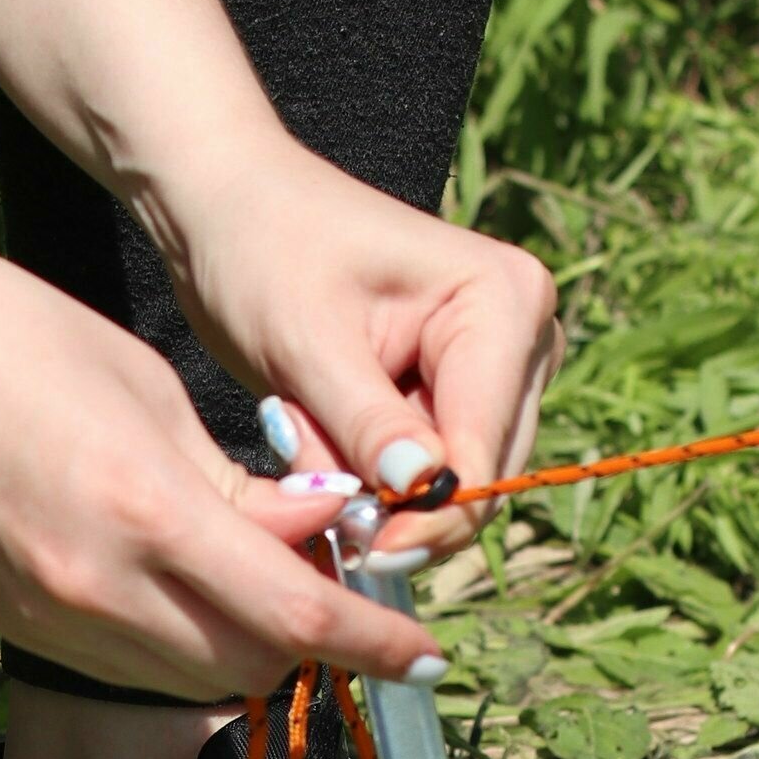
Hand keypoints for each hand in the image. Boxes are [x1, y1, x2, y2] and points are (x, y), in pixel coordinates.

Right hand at [0, 235, 447, 697]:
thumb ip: (243, 490)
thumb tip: (317, 543)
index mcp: (149, 512)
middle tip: (339, 594)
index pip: (299, 617)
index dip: (376, 646)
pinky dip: (185, 646)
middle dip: (315, 645)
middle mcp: (100, 587)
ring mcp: (55, 617)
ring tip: (263, 586)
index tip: (425, 656)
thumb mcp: (157, 394)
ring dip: (251, 650)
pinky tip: (187, 590)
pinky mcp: (22, 628)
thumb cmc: (15, 338)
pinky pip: (135, 666)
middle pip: (254, 667)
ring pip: (196, 681)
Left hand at [157, 140, 564, 561]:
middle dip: (393, 500)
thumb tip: (427, 490)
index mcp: (504, 303)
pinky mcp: (467, 396)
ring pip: (452, 487)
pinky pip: (428, 476)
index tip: (360, 548)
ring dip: (373, 486)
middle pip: (481, 479)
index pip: (484, 451)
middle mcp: (525, 337)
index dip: (427, 517)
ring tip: (302, 430)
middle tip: (305, 470)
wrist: (233, 210)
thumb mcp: (306, 342)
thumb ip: (368, 423)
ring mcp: (501, 371)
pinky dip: (367, 474)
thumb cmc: (263, 250)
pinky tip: (317, 429)